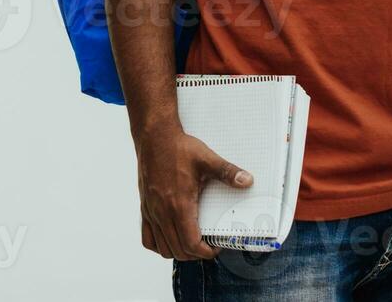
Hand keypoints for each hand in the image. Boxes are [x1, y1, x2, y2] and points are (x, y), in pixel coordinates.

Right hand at [135, 126, 252, 259]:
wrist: (155, 137)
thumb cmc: (178, 148)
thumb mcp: (207, 159)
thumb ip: (227, 172)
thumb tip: (247, 181)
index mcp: (179, 204)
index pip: (191, 244)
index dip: (206, 252)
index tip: (215, 247)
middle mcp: (163, 212)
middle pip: (178, 251)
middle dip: (196, 254)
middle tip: (207, 245)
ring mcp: (151, 211)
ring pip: (162, 248)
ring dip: (178, 251)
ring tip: (191, 242)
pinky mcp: (145, 207)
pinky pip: (147, 238)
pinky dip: (159, 244)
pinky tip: (171, 236)